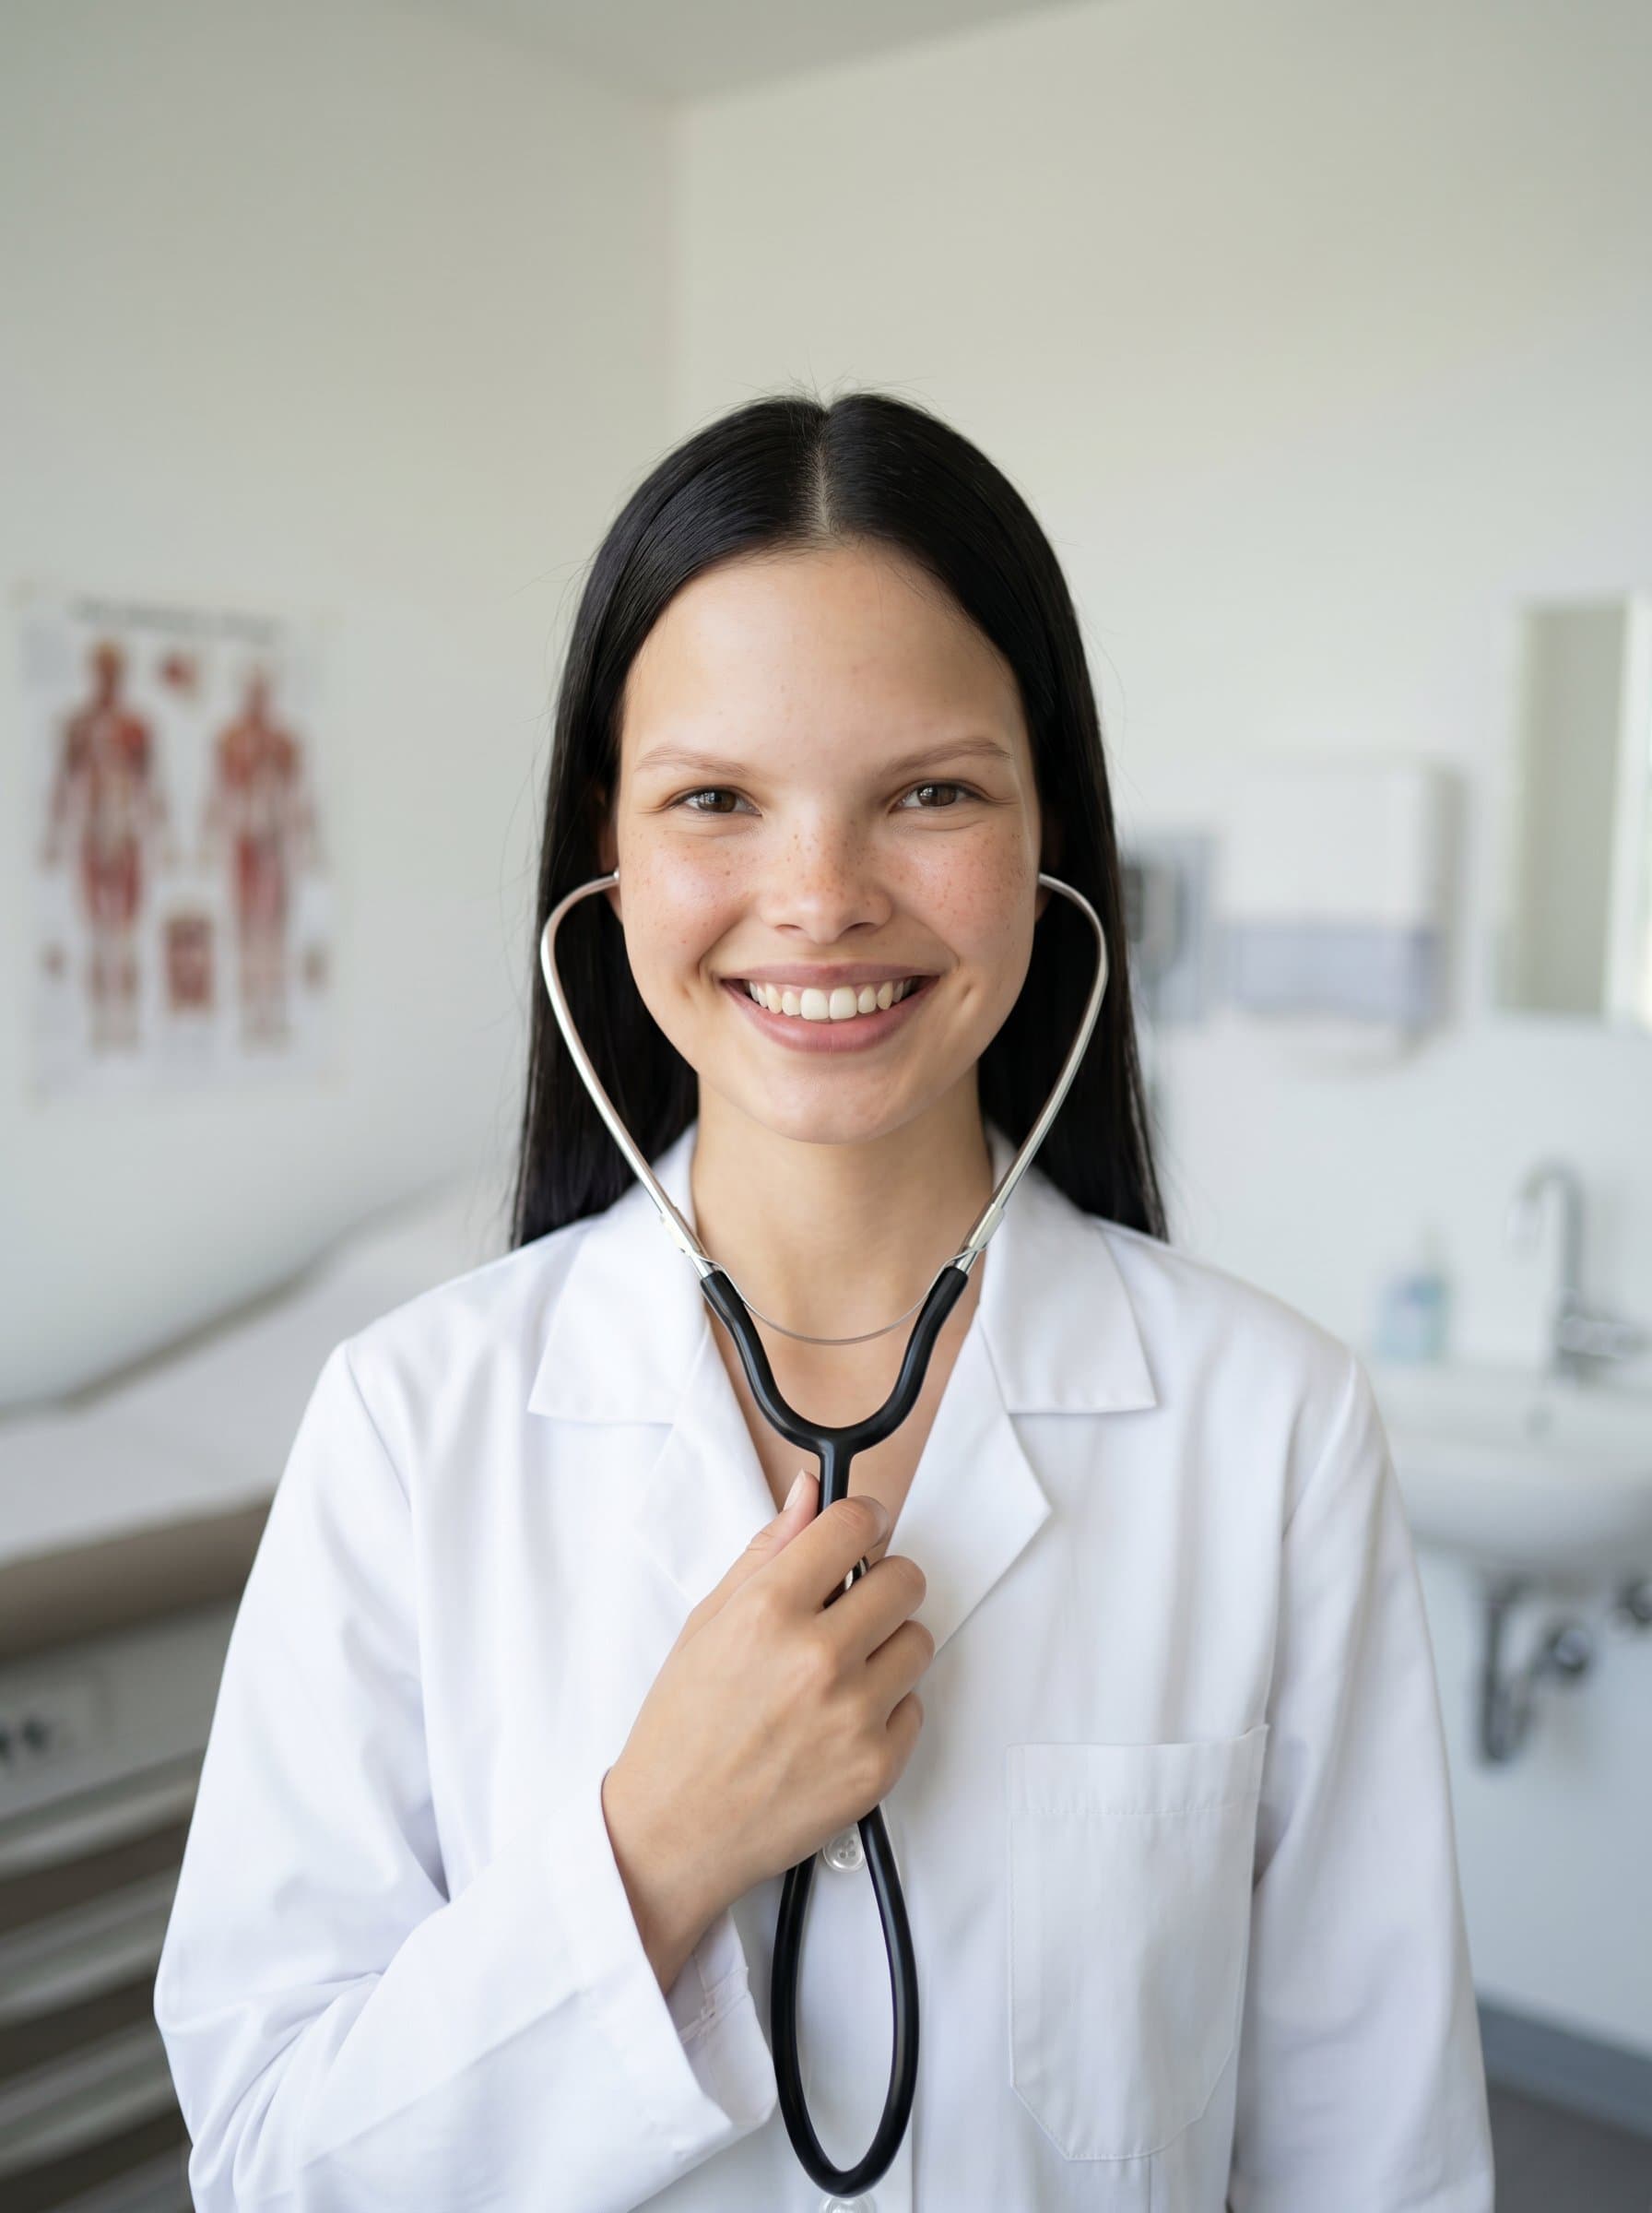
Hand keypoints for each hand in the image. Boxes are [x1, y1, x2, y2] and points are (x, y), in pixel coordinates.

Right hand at [601, 1473, 930, 1989]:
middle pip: (904, 1579)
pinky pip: (914, 1707)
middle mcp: (818, 1658)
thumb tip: (807, 1494)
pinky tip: (838, 1721)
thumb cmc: (682, 1729)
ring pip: (918, 1641)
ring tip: (838, 1672)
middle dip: (879, 1584)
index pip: (854, 1525)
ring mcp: (854, 1715)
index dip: (862, 1519)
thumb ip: (766, 1552)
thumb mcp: (708, 1623)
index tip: (861, 1528)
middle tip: (849, 1607)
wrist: (675, 1831)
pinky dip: (885, 1709)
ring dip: (887, 1646)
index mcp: (769, 1610)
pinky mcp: (878, 1766)